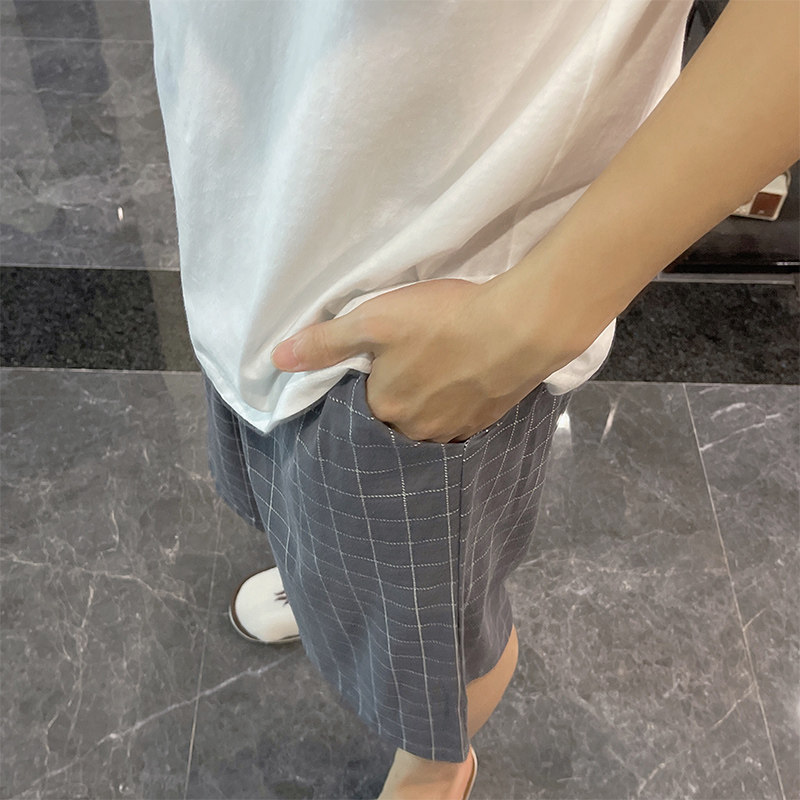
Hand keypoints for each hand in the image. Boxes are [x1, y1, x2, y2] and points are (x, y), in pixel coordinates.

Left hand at [270, 277, 564, 442]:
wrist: (520, 327)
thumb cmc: (442, 321)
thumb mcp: (374, 320)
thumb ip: (325, 342)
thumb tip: (275, 360)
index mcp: (385, 409)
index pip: (360, 410)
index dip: (364, 387)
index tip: (371, 368)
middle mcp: (417, 432)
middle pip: (395, 420)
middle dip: (395, 400)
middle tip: (406, 368)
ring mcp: (455, 431)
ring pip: (428, 424)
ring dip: (426, 406)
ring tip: (434, 375)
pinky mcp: (487, 422)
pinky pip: (459, 422)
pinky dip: (455, 405)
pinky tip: (463, 382)